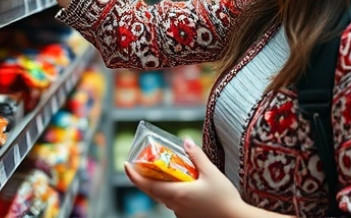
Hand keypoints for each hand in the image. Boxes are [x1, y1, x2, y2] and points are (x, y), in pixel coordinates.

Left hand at [124, 138, 249, 217]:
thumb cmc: (224, 198)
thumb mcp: (211, 172)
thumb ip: (197, 155)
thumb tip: (186, 140)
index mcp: (177, 193)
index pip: (147, 185)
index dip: (134, 175)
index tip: (126, 165)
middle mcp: (175, 205)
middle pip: (152, 191)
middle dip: (144, 178)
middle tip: (140, 165)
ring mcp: (180, 213)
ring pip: (163, 198)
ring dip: (159, 185)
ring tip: (164, 172)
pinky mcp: (187, 217)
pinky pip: (174, 203)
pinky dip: (172, 193)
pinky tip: (183, 185)